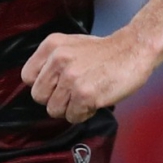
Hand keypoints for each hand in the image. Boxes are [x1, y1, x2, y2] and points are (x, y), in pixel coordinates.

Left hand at [24, 30, 159, 123]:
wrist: (134, 49)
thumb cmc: (105, 52)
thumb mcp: (71, 46)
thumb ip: (52, 62)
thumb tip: (40, 88)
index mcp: (51, 46)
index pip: (28, 77)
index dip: (43, 85)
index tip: (57, 85)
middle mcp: (58, 60)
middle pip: (39, 96)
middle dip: (56, 99)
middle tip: (74, 93)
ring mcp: (71, 78)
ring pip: (54, 109)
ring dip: (70, 108)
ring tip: (86, 96)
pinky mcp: (85, 94)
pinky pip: (73, 116)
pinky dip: (83, 114)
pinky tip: (94, 101)